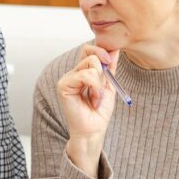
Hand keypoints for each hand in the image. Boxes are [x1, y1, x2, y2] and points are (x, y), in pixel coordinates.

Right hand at [56, 44, 119, 175]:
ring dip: (100, 83)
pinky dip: (95, 87)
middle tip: (104, 86)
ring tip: (97, 98)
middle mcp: (72, 73)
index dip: (101, 50)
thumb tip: (115, 49)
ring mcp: (67, 79)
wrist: (93, 130)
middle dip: (103, 68)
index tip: (110, 61)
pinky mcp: (64, 86)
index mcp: (81, 72)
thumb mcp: (109, 85)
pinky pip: (85, 75)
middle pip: (90, 53)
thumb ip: (110, 67)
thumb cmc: (99, 112)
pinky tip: (93, 100)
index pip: (88, 50)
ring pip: (90, 64)